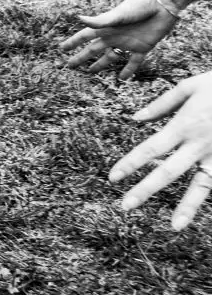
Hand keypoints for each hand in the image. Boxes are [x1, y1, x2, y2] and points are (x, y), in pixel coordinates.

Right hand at [60, 0, 177, 79]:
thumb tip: (78, 18)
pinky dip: (128, 71)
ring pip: (110, 57)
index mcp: (106, 28)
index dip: (73, 43)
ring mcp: (128, 43)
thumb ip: (100, 20)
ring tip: (92, 72)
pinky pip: (134, 62)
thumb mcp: (119, 14)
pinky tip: (123, 79)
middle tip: (70, 65)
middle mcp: (114, 36)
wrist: (163, 4)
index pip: (85, 37)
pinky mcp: (143, 47)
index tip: (62, 49)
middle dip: (81, 57)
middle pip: (94, 49)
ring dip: (101, 64)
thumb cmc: (139, 5)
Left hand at [109, 71, 211, 229]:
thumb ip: (161, 104)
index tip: (112, 178)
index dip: (130, 163)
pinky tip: (200, 215)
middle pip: (168, 172)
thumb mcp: (188, 87)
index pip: (150, 148)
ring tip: (175, 227)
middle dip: (146, 190)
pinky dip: (210, 198)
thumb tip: (136, 118)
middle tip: (125, 206)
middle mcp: (198, 145)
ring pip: (201, 186)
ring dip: (187, 207)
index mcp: (183, 125)